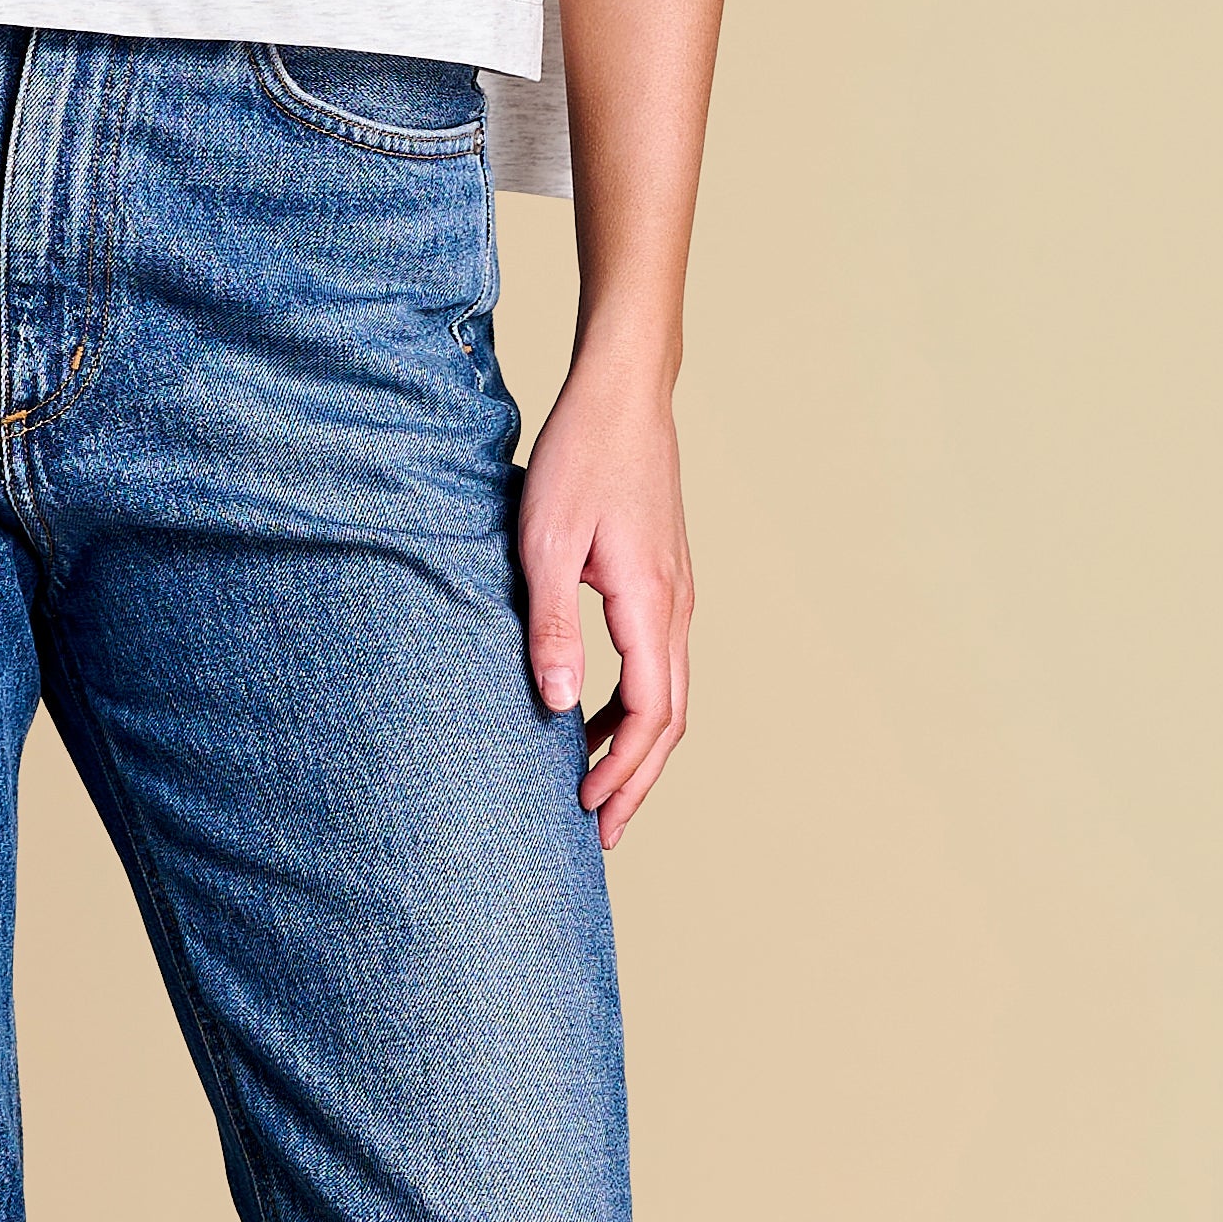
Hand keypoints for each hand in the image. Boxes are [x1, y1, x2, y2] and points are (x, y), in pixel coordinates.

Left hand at [517, 364, 693, 849]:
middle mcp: (677, 606)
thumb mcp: (546, 540)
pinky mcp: (665, 576)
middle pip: (669, 718)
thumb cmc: (580, 455)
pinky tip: (592, 710)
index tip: (586, 810)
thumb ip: (551, 625)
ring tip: (594, 784)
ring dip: (636, 745)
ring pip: (670, 692)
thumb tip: (555, 706)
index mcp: (650, 604)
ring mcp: (677, 591)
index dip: (620, 772)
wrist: (622, 391)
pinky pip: (660, 661)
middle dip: (636, 779)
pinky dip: (635, 703)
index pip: (648, 716)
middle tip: (599, 830)